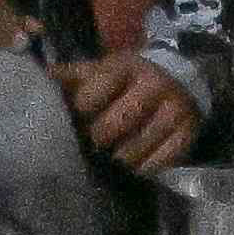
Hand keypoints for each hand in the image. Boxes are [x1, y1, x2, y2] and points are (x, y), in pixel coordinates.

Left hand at [59, 51, 203, 172]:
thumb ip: (77, 75)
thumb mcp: (107, 68)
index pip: (93, 95)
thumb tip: (45, 76)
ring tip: (115, 155)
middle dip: (100, 136)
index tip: (83, 115)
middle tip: (97, 141)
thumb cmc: (133, 76)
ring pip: (137, 146)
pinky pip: (161, 161)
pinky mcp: (188, 132)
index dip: (83, 109)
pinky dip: (145, 166)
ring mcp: (174, 110)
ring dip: (121, 156)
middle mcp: (153, 86)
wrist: (182, 76)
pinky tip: (136, 164)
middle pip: (116, 124)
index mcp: (126, 67)